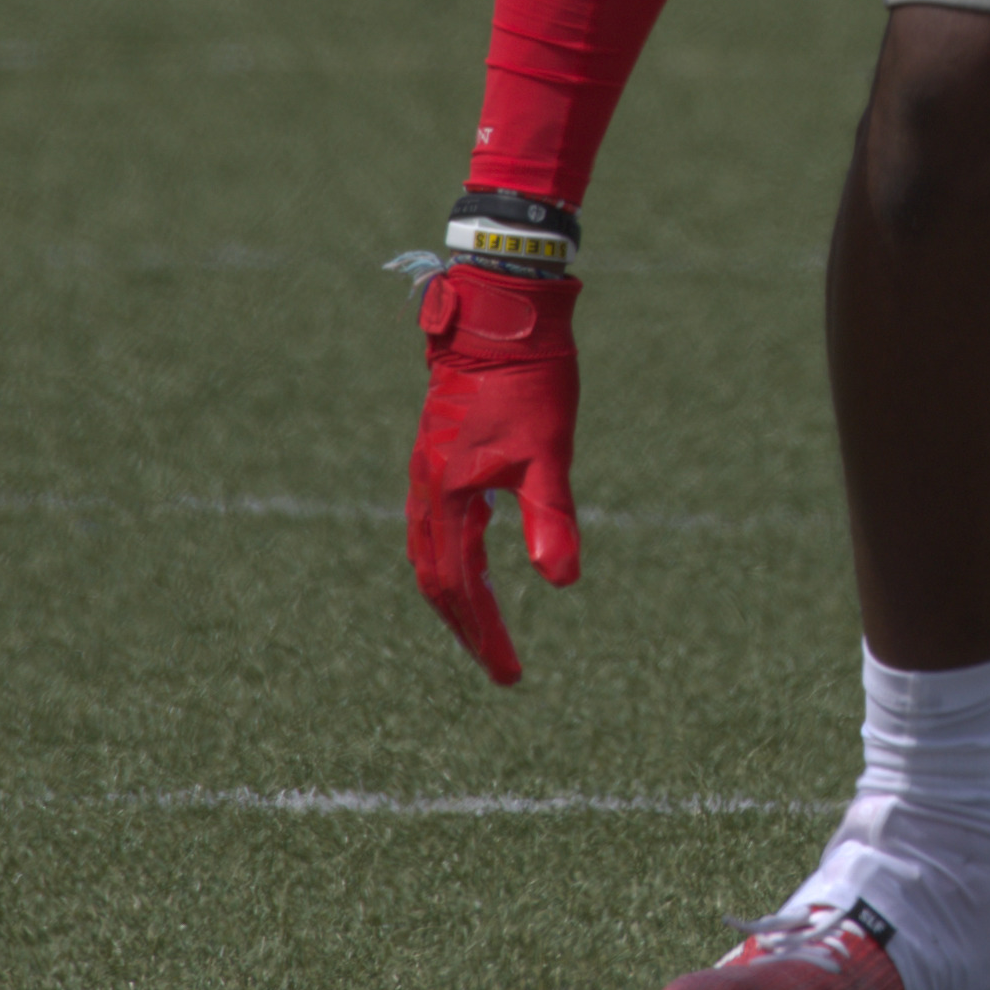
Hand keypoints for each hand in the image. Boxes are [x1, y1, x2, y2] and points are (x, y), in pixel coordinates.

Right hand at [407, 261, 582, 683]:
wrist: (501, 314)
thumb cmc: (529, 380)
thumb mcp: (549, 453)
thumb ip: (550, 517)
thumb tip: (562, 582)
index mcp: (450, 495)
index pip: (461, 586)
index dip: (485, 634)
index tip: (510, 674)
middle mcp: (428, 489)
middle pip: (436, 579)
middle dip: (466, 627)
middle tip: (498, 665)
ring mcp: (428, 472)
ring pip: (429, 553)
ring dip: (454, 596)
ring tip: (482, 629)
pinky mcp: (438, 455)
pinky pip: (432, 525)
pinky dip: (450, 559)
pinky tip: (475, 564)